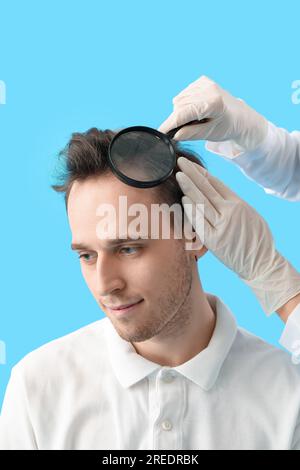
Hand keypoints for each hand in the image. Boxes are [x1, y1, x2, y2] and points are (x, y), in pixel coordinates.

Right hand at [158, 75, 267, 151]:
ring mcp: (205, 83)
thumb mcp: (209, 134)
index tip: (160, 132)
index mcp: (213, 103)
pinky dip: (185, 105)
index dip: (170, 123)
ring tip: (194, 120)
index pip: (184, 113)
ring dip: (181, 112)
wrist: (239, 116)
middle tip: (182, 131)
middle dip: (176, 120)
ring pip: (179, 100)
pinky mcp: (202, 81)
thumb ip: (191, 134)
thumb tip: (174, 134)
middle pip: (179, 107)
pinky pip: (183, 95)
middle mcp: (208, 89)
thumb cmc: (226, 127)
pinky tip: (195, 111)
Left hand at [176, 157, 299, 314]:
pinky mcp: (214, 239)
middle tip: (180, 162)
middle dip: (192, 174)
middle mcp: (230, 211)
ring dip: (188, 187)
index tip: (191, 166)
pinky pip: (200, 221)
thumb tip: (217, 195)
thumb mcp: (249, 215)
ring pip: (202, 202)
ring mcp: (222, 225)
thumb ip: (233, 205)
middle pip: (207, 188)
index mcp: (239, 203)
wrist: (262, 264)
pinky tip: (183, 199)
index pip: (216, 183)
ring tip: (179, 175)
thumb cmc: (255, 240)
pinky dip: (191, 209)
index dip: (202, 173)